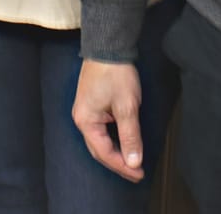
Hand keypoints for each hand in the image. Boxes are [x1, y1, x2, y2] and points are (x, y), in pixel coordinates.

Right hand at [72, 59, 144, 182]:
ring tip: (131, 161)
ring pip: (99, 140)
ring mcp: (85, 111)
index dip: (122, 166)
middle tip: (136, 172)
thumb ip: (130, 136)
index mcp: (86, 121)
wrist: (107, 46)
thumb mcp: (127, 106)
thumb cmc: (115, 74)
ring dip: (115, 152)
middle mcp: (81, 118)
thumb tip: (133, 162)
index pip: (104, 153)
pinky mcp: (91, 104)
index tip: (139, 174)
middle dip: (118, 163)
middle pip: (99, 150)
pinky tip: (122, 141)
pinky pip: (100, 129)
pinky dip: (112, 139)